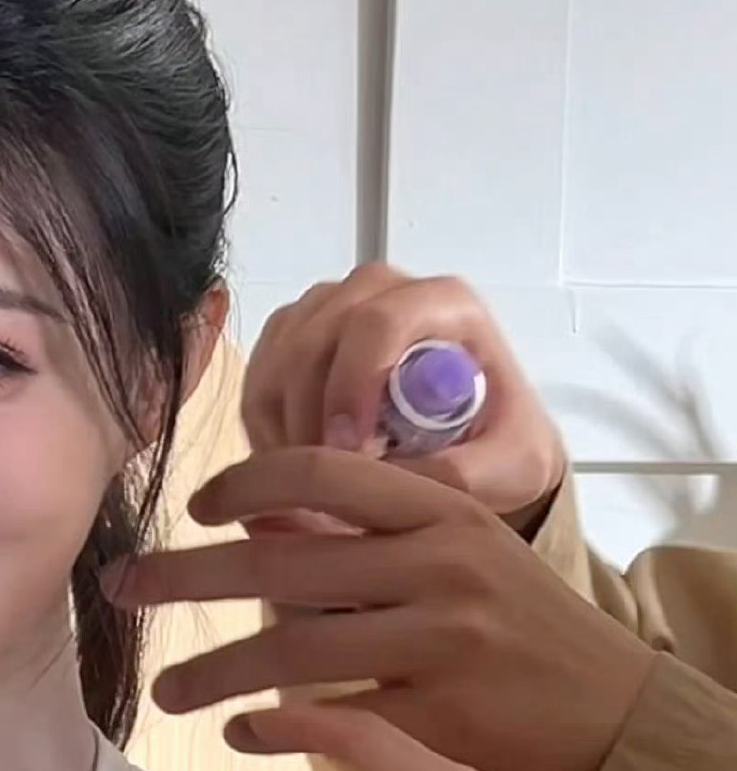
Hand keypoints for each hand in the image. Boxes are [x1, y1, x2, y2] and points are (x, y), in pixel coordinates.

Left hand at [111, 449, 654, 770]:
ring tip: (166, 690)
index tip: (194, 506)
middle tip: (121, 587)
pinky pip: (335, 721)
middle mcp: (442, 565)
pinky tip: (239, 734)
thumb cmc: (514, 628)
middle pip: (283, 565)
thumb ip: (368, 539)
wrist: (611, 714)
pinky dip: (275, 730)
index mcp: (441, 510)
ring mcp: (444, 643)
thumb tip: (255, 526)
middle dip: (186, 576)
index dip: (242, 483)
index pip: (319, 471)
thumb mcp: (457, 555)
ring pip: (293, 652)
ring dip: (213, 673)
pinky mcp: (444, 720)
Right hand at [243, 266, 564, 523]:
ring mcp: (331, 306)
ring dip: (283, 423)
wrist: (481, 448)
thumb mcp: (512, 467)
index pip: (378, 321)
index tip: (350, 452)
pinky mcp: (295, 335)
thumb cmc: (502, 448)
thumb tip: (386, 479)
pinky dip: (265, 424)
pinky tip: (295, 464)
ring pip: (279, 355)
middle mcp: (382, 288)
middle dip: (311, 414)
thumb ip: (462, 473)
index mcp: (443, 302)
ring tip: (313, 482)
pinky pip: (259, 375)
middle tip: (326, 481)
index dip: (351, 385)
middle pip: (315, 335)